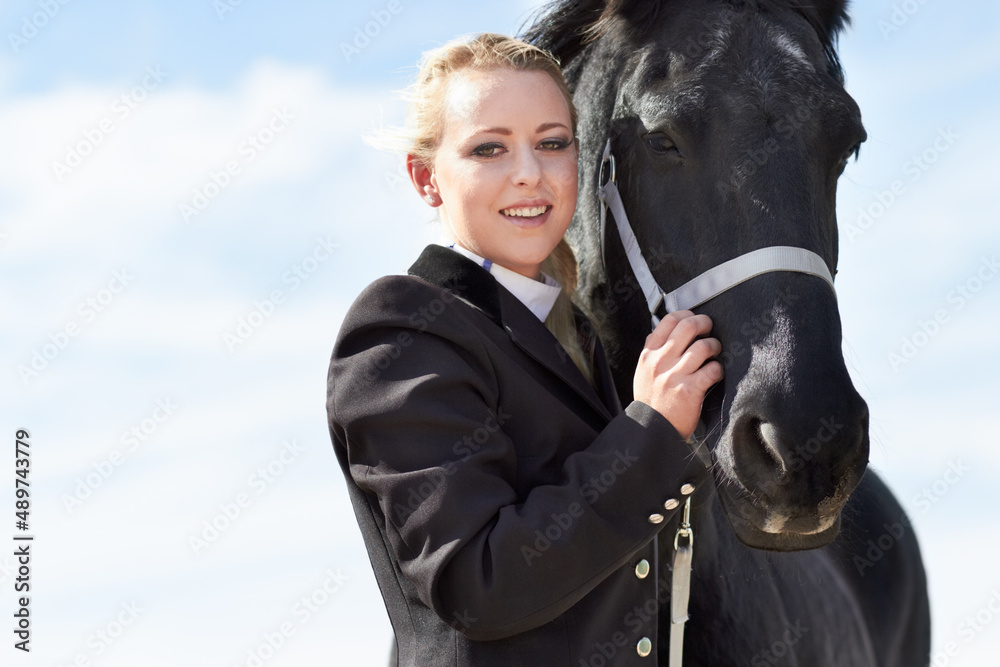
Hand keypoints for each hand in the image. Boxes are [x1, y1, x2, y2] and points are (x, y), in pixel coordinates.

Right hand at [632, 311, 722, 439]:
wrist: (651, 429)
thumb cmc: (650, 400)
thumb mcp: (642, 372)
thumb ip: (652, 351)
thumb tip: (662, 330)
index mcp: (649, 354)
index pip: (669, 321)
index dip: (686, 314)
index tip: (694, 318)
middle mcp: (660, 361)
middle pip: (688, 327)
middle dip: (705, 323)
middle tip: (710, 329)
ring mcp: (675, 375)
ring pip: (704, 346)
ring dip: (714, 346)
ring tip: (715, 352)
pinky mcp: (690, 390)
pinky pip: (712, 370)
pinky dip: (718, 369)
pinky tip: (716, 373)